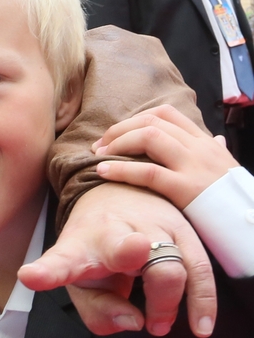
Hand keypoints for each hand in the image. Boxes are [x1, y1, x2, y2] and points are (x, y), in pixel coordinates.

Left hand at [18, 183, 215, 337]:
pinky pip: (200, 270)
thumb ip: (99, 313)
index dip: (46, 272)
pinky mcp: (184, 232)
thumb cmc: (94, 252)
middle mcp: (114, 233)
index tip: (31, 277)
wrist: (117, 197)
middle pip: (125, 249)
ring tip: (157, 325)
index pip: (61, 259)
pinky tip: (199, 327)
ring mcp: (153, 228)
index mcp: (78, 247)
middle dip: (131, 263)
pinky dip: (201, 301)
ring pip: (170, 262)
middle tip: (138, 311)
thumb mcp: (82, 284)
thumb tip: (135, 323)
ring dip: (166, 300)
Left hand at [92, 104, 237, 208]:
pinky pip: (148, 172)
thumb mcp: (226, 168)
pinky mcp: (186, 189)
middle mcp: (199, 148)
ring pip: (149, 138)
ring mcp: (193, 166)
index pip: (166, 114)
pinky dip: (120, 170)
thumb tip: (217, 139)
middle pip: (151, 122)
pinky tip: (103, 172)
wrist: (250, 223)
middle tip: (99, 146)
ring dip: (116, 144)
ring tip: (98, 157)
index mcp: (205, 142)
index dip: (134, 120)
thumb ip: (216, 152)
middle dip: (118, 131)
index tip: (116, 134)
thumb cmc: (233, 199)